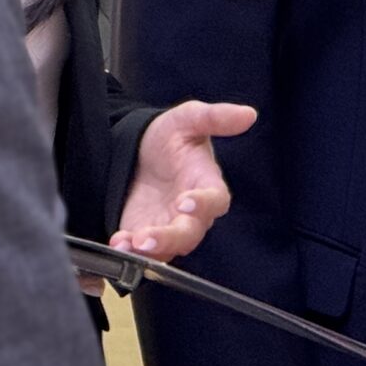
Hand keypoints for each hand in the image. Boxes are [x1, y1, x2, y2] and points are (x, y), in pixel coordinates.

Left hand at [112, 100, 256, 261]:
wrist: (138, 149)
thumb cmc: (171, 135)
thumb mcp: (189, 118)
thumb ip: (216, 117)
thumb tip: (249, 114)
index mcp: (207, 184)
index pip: (215, 200)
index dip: (203, 204)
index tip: (185, 202)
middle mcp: (192, 213)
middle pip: (189, 234)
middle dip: (170, 237)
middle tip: (148, 236)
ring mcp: (168, 226)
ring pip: (167, 248)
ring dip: (149, 250)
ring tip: (129, 244)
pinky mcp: (144, 234)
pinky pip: (141, 251)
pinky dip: (129, 250)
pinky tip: (117, 243)